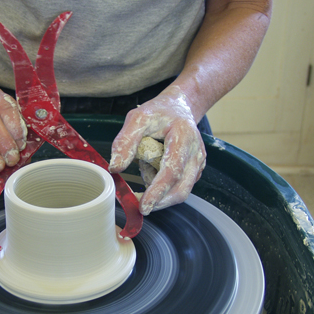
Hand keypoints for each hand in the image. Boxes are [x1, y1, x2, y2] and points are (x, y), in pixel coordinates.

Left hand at [109, 85, 205, 214]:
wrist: (179, 107)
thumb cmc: (159, 113)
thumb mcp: (137, 118)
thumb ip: (125, 141)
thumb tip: (115, 168)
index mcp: (183, 137)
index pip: (172, 171)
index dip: (157, 191)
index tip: (143, 206)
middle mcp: (196, 153)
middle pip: (180, 189)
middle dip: (158, 201)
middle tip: (137, 204)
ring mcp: (198, 164)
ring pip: (180, 191)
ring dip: (159, 191)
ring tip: (146, 166)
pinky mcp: (195, 171)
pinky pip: (178, 187)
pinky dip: (162, 185)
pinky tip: (154, 167)